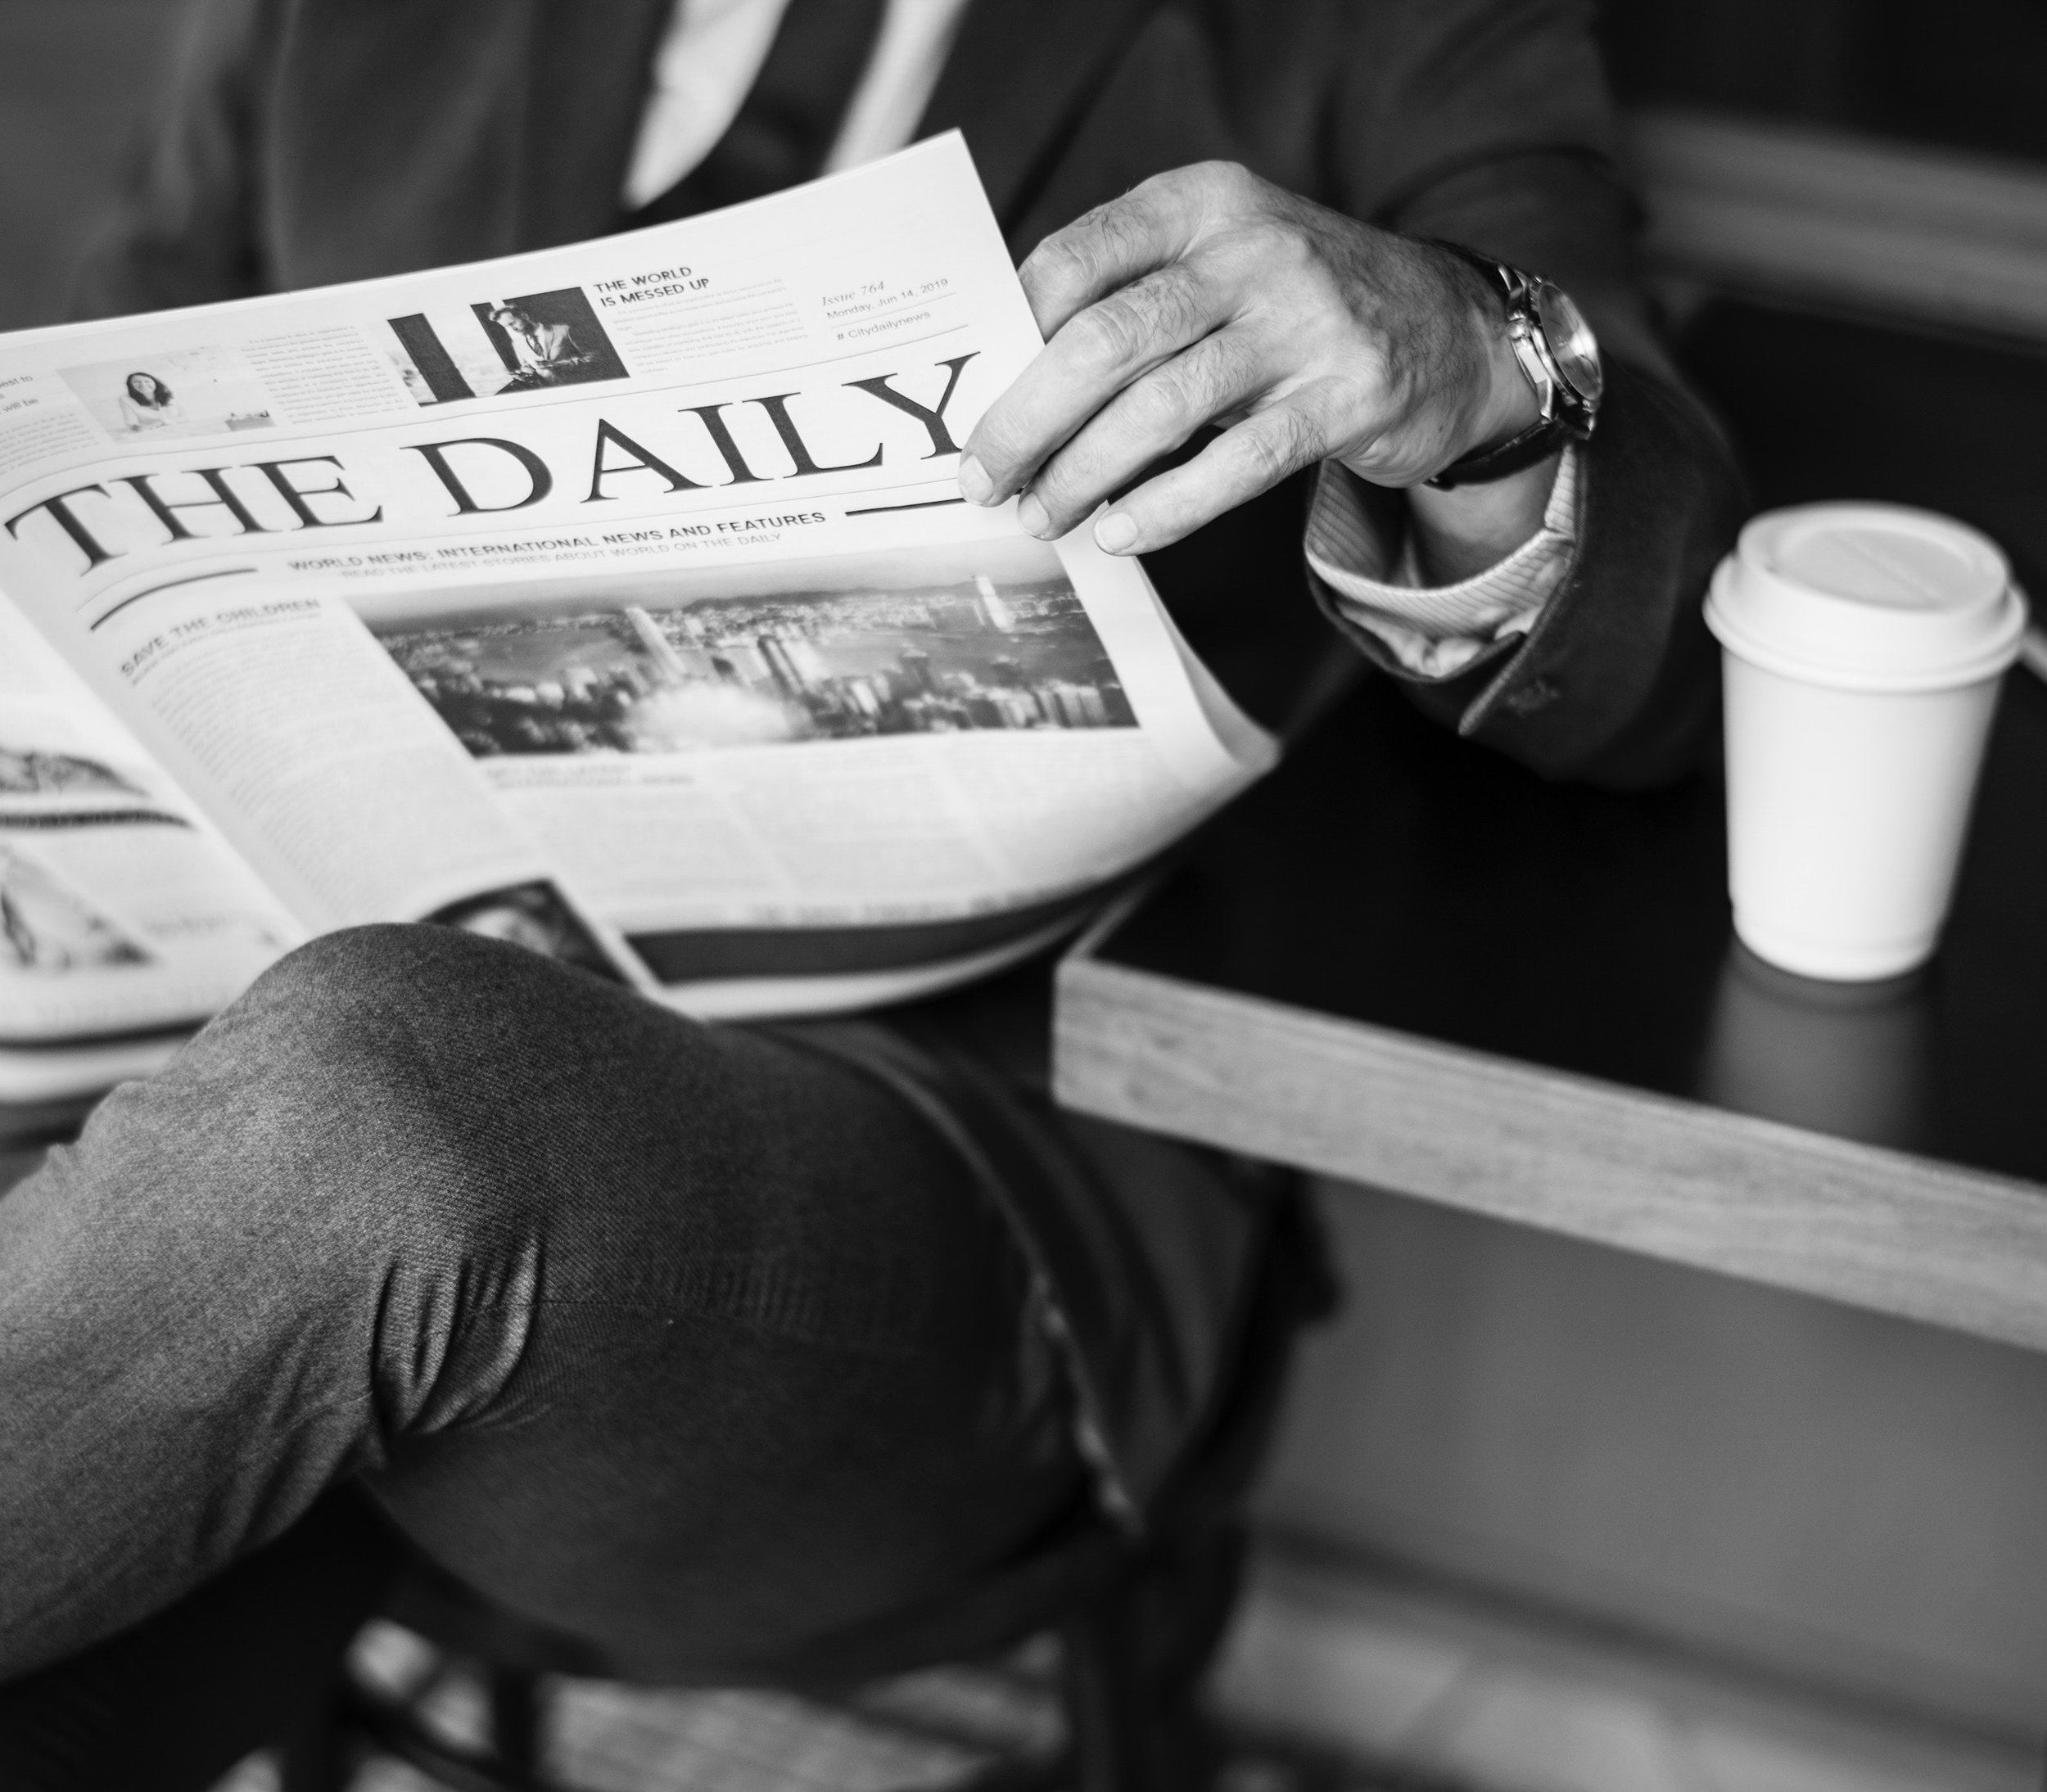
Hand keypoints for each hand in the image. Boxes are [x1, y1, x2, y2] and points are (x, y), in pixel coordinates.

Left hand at [958, 161, 1541, 554]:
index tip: (967, 401)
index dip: (1009, 332)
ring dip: (1083, 473)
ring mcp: (1304, 324)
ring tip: (1042, 515)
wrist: (1451, 330)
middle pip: (1105, 340)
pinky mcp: (1344, 399)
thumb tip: (1008, 388)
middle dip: (1026, 420)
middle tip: (983, 478)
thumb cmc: (1296, 308)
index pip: (1076, 257)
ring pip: (1161, 408)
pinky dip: (1166, 507)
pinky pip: (1237, 464)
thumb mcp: (1218, 265)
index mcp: (1201, 202)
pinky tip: (1119, 534)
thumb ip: (1130, 301)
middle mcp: (1252, 250)